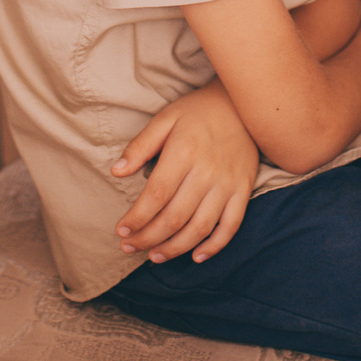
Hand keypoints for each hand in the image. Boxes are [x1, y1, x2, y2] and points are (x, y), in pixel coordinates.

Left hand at [110, 87, 260, 264]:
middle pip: (174, 217)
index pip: (156, 196)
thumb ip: (141, 146)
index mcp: (184, 152)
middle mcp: (207, 172)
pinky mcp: (243, 190)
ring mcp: (227, 184)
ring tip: (154, 256)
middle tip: (130, 248)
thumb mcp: (165, 119)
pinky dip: (214, 246)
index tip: (121, 231)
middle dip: (148, 238)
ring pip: (200, 227)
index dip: (137, 218)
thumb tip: (117, 171)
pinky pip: (230, 225)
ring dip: (175, 248)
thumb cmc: (198, 112)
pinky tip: (196, 256)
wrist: (244, 103)